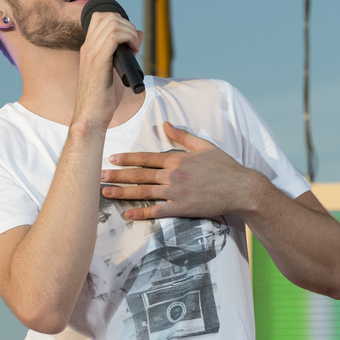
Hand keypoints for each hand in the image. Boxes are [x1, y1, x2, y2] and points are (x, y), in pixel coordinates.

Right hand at [74, 10, 142, 128]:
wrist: (91, 117)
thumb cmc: (103, 99)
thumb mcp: (114, 71)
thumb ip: (124, 53)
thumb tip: (138, 36)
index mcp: (89, 48)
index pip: (101, 17)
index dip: (120, 22)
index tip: (129, 41)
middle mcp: (88, 47)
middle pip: (108, 16)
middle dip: (128, 25)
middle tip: (134, 45)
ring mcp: (91, 53)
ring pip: (112, 23)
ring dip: (130, 32)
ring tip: (134, 49)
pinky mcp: (97, 62)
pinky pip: (113, 36)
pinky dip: (128, 38)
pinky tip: (133, 51)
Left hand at [100, 121, 257, 219]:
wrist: (240, 188)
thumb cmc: (225, 167)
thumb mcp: (204, 146)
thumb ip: (182, 136)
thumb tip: (165, 124)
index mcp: (177, 158)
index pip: (146, 158)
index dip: (127, 159)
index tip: (112, 159)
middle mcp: (173, 174)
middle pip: (139, 175)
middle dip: (117, 176)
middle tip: (99, 177)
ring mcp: (176, 192)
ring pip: (144, 192)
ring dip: (123, 193)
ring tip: (106, 193)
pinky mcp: (181, 208)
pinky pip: (157, 211)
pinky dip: (141, 213)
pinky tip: (128, 215)